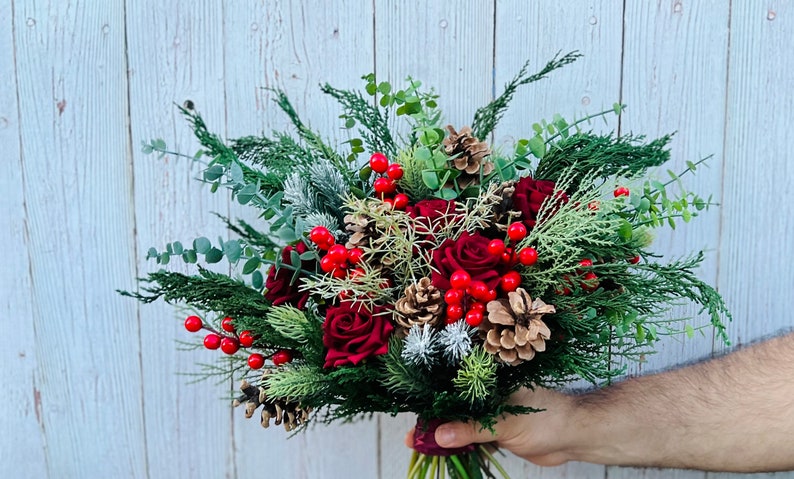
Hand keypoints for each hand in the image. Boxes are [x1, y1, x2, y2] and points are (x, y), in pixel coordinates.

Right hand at [404, 388, 577, 466]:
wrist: (575, 436)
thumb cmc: (546, 417)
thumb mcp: (506, 422)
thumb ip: (472, 428)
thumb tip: (439, 436)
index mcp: (489, 379)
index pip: (454, 385)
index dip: (432, 398)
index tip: (414, 412)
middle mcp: (488, 393)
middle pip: (453, 406)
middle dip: (433, 420)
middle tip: (412, 437)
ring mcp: (491, 412)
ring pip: (460, 423)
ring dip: (443, 435)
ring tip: (421, 446)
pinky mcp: (496, 430)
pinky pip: (471, 436)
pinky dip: (458, 444)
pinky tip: (443, 452)